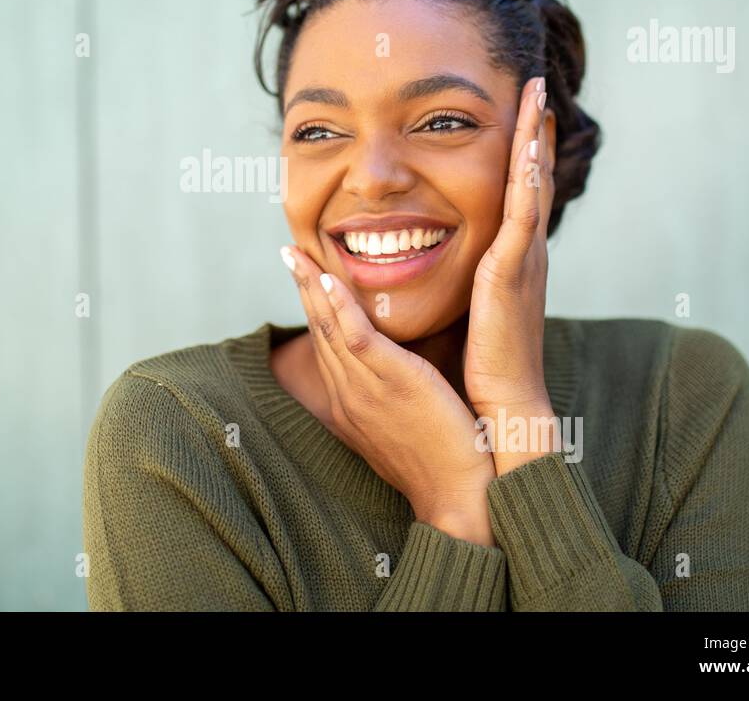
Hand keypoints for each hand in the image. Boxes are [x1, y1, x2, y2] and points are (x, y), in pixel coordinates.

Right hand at [281, 244, 496, 546]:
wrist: (460, 495)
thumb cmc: (444, 461)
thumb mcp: (406, 424)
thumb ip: (394, 394)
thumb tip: (402, 371)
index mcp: (351, 403)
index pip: (326, 345)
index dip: (313, 307)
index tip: (304, 276)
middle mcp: (349, 394)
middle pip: (319, 331)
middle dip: (302, 288)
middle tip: (288, 252)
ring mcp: (367, 388)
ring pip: (330, 329)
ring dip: (312, 287)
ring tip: (298, 255)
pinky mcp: (394, 382)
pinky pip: (358, 338)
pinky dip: (340, 308)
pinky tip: (330, 281)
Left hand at [463, 76, 558, 475]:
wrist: (501, 414)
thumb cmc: (476, 373)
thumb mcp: (462, 314)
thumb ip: (450, 285)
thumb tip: (415, 263)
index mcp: (507, 263)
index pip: (514, 195)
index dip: (518, 152)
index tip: (516, 111)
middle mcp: (521, 255)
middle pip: (531, 177)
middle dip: (533, 128)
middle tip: (534, 83)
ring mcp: (522, 261)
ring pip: (533, 183)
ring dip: (535, 134)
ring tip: (537, 90)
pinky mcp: (513, 274)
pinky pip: (525, 212)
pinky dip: (528, 173)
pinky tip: (529, 140)